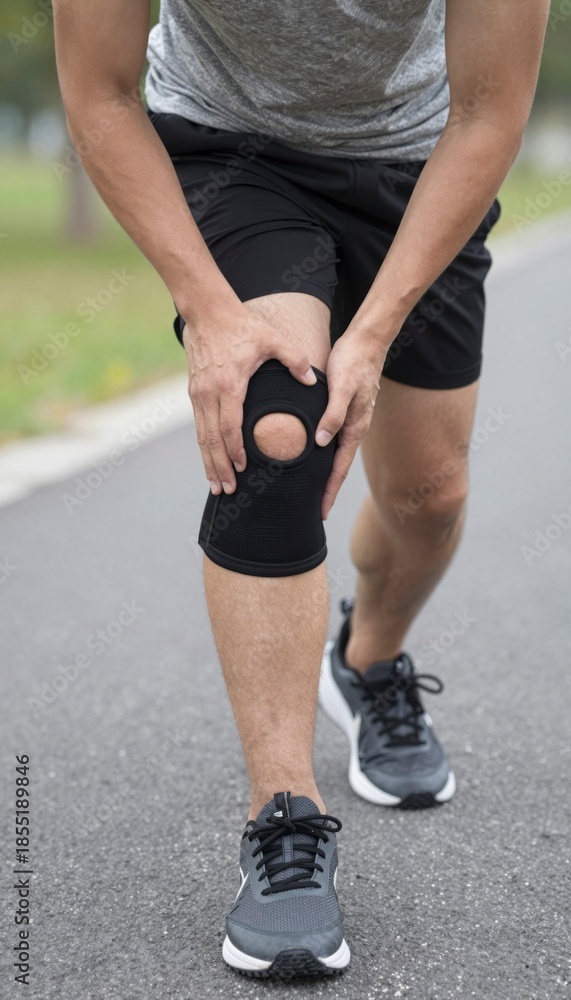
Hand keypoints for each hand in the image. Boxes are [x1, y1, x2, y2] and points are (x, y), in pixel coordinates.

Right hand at [182, 299, 316, 494]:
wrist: (208, 311)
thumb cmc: (243, 326)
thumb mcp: (273, 339)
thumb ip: (295, 360)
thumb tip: (313, 379)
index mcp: (230, 383)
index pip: (230, 426)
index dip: (236, 450)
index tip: (243, 468)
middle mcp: (210, 392)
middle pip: (212, 439)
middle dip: (220, 467)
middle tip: (227, 490)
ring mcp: (198, 394)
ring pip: (202, 436)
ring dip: (208, 462)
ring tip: (216, 486)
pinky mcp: (194, 392)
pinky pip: (199, 427)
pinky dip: (204, 447)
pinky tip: (210, 462)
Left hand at [316, 331, 385, 519]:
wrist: (366, 342)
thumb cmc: (352, 362)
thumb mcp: (341, 387)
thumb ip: (332, 415)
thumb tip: (322, 443)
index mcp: (354, 427)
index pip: (340, 467)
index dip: (330, 490)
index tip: (321, 510)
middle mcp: (354, 428)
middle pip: (339, 466)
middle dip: (329, 489)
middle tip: (316, 511)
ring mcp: (351, 420)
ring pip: (337, 454)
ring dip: (327, 474)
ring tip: (315, 490)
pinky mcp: (345, 411)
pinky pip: (335, 440)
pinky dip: (326, 454)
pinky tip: (317, 456)